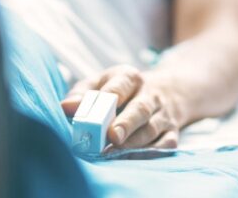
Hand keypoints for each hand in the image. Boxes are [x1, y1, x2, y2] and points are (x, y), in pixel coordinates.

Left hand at [61, 65, 184, 148]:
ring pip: (151, 129)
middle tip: (112, 137)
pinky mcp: (172, 132)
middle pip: (139, 109)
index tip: (98, 113)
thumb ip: (81, 94)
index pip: (120, 86)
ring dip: (134, 143)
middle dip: (126, 124)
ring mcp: (163, 114)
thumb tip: (65, 107)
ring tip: (113, 154)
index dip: (110, 98)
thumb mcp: (100, 83)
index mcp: (129, 78)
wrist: (167, 91)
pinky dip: (151, 153)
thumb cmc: (121, 90)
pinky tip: (133, 160)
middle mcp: (150, 95)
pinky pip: (166, 144)